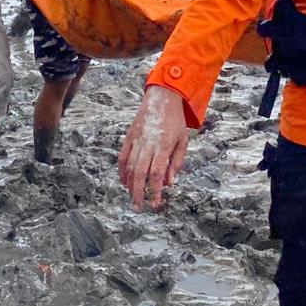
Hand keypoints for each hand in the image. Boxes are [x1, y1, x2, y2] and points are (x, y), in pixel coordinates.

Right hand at [119, 86, 189, 211]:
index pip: (157, 174)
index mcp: (163, 145)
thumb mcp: (183, 141)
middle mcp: (148, 144)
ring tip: (132, 199)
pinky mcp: (129, 136)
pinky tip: (124, 182)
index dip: (155, 191)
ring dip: (130, 186)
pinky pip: (123, 157)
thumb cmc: (175, 120)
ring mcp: (137, 140)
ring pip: (130, 167)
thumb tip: (170, 183)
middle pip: (140, 173)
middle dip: (139, 193)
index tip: (155, 204)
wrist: (162, 97)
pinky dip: (122, 171)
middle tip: (139, 208)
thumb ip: (176, 162)